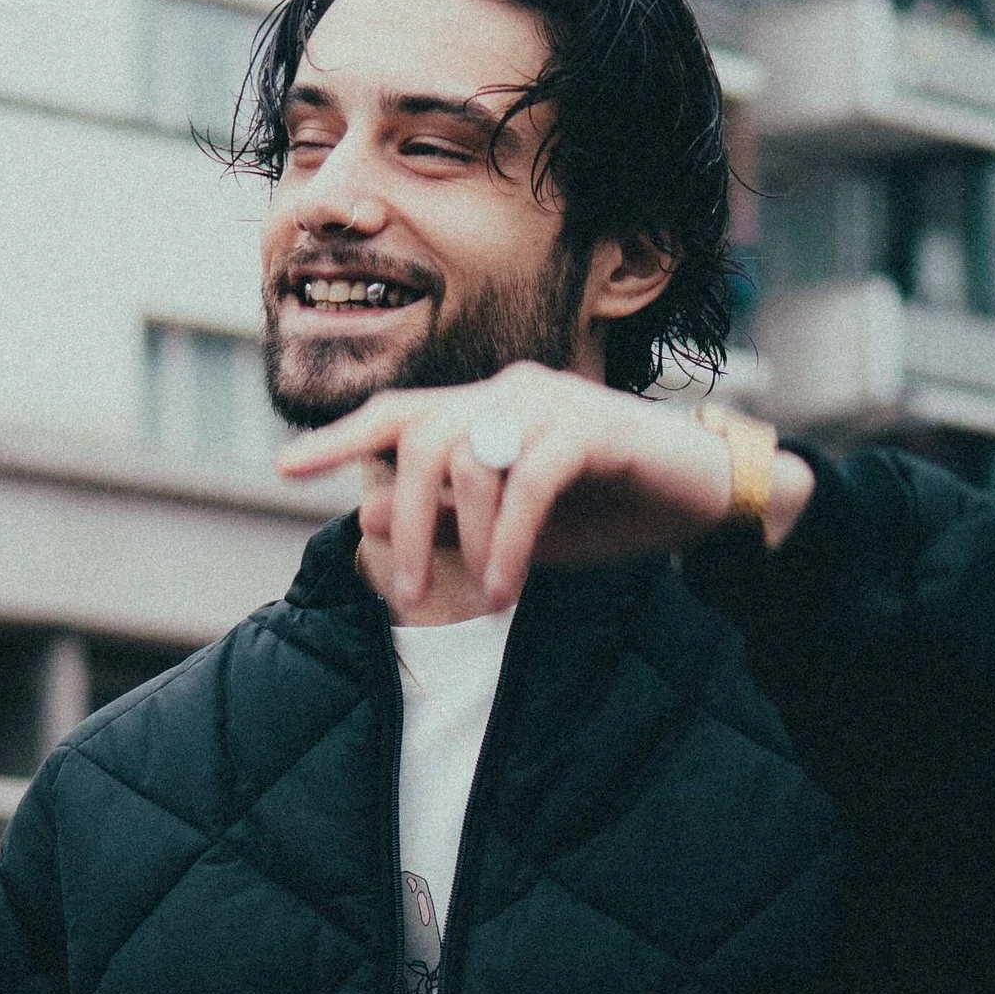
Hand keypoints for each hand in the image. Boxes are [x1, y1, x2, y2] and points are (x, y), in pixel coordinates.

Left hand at [277, 370, 807, 614]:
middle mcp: (512, 391)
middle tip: (400, 596)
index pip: (400, 413)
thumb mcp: (516, 530)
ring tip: (481, 602)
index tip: (285, 468)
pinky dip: (510, 541)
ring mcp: (553, 402)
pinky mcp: (593, 427)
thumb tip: (362, 514)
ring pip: (472, 461)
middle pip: (422, 439)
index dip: (341, 436)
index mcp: (489, 407)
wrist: (709, 499)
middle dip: (402, 522)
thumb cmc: (612, 511)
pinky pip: (529, 483)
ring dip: (466, 543)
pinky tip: (507, 587)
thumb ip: (446, 520)